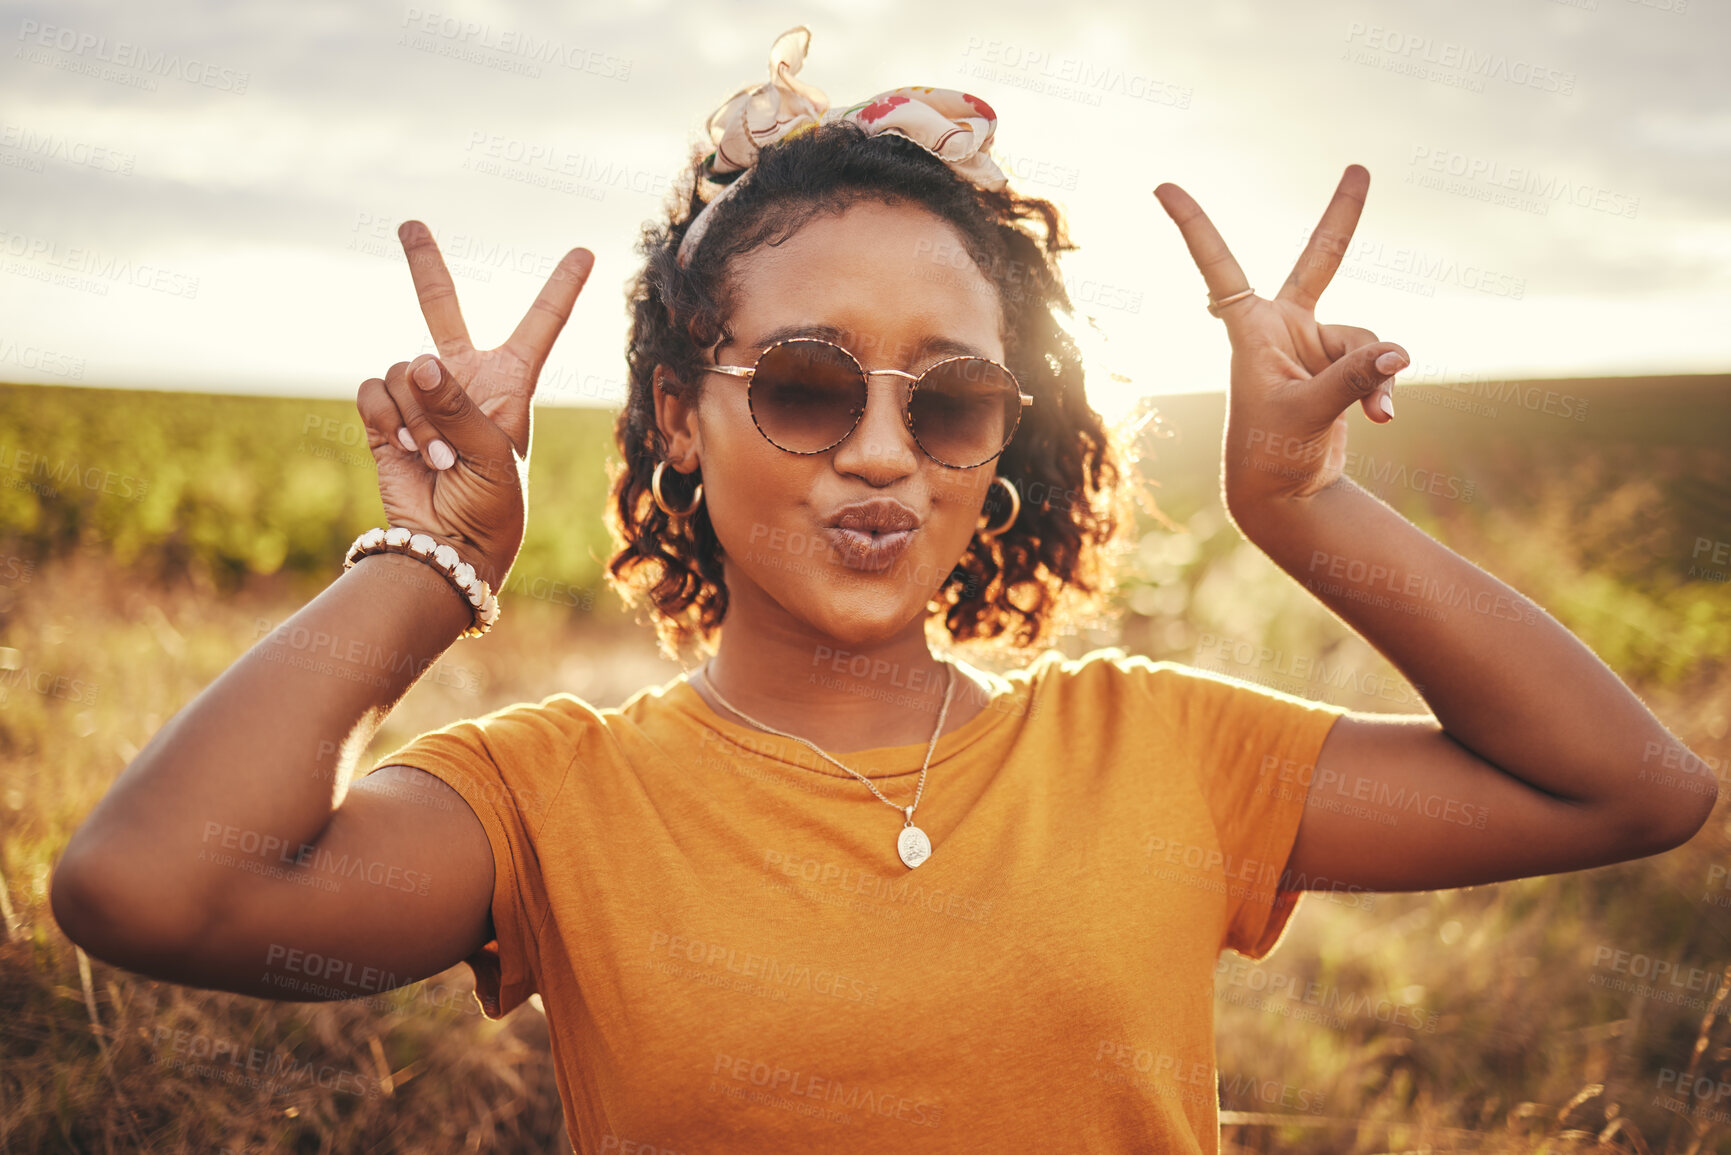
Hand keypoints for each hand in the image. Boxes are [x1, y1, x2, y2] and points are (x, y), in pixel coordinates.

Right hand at [356, 221, 593, 585]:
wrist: (449, 547)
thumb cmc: (492, 505)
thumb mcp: (492, 455)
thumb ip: (456, 405)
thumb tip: (416, 361)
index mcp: (511, 384)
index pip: (540, 325)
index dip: (561, 288)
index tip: (584, 251)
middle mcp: (464, 380)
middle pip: (441, 309)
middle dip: (424, 265)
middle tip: (408, 225)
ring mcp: (422, 396)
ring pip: (406, 369)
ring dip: (419, 417)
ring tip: (437, 456)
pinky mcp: (386, 416)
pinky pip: (376, 390)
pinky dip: (388, 420)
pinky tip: (405, 449)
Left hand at [1154, 165, 1408, 515]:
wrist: (1285, 493)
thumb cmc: (1272, 454)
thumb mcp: (1308, 414)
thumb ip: (1354, 378)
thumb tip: (1399, 352)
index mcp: (1251, 330)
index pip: (1218, 267)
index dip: (1193, 226)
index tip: (1162, 187)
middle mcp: (1281, 328)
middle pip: (1319, 261)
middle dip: (1343, 216)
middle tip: (1361, 168)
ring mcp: (1314, 345)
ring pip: (1366, 340)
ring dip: (1375, 375)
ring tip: (1377, 414)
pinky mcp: (1340, 366)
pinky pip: (1377, 362)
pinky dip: (1383, 387)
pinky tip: (1383, 418)